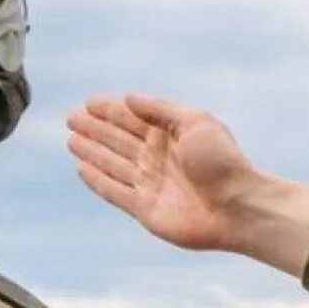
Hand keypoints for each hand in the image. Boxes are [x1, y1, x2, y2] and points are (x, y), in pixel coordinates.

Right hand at [66, 94, 308, 278]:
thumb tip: (128, 98)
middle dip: (95, 128)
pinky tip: (82, 169)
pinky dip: (97, 180)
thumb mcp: (195, 123)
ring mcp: (149, 183)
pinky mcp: (143, 209)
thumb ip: (160, 111)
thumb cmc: (222, 162)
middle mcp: (158, 157)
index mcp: (171, 135)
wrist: (236, 208)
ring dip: (92, 151)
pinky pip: (113, 191)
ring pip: (112, 163)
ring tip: (72, 140)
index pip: (134, 118)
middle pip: (119, 139)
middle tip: (71, 118)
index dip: (110, 110)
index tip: (89, 102)